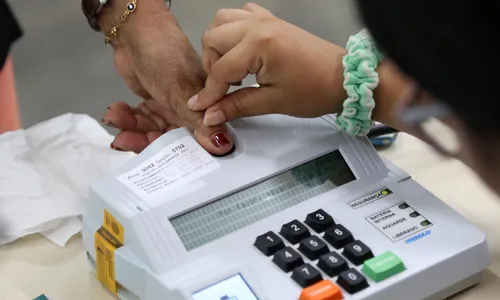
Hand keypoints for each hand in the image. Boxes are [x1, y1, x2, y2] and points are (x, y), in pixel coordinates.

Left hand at [97, 0, 233, 154]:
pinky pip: (139, 123)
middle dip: (147, 143)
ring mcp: (169, 109)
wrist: (135, 31)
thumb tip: (221, 145)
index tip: (160, 160)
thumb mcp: (181, 87)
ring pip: (152, 133)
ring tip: (117, 121)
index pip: (198, 140)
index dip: (182, 154)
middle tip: (128, 140)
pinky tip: (115, 113)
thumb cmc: (164, 51)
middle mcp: (189, 112)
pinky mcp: (151, 106)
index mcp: (205, 107)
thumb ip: (196, 118)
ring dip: (132, 131)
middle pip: (171, 141)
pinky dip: (126, 121)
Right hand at [187, 3, 347, 126]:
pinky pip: (242, 14)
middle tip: (223, 89)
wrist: (344, 79)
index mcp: (259, 44)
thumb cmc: (315, 90)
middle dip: (212, 66)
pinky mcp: (272, 20)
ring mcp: (265, 19)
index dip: (210, 92)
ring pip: (222, 21)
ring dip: (219, 44)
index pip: (221, 69)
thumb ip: (236, 106)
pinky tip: (242, 50)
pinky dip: (234, 30)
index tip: (202, 108)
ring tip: (232, 69)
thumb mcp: (273, 102)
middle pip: (213, 38)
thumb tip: (209, 114)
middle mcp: (258, 25)